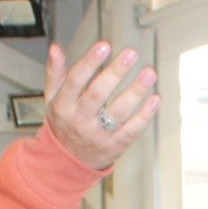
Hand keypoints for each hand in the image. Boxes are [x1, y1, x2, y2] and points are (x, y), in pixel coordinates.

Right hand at [41, 43, 157, 170]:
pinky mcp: (114, 147)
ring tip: (149, 73)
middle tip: (131, 53)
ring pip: (117, 112)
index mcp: (63, 105)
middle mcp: (79, 120)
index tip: (105, 45)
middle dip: (115, 72)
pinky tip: (155, 99)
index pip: (75, 80)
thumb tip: (55, 47)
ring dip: (135, 92)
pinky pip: (131, 131)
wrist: (66, 163)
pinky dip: (144, 116)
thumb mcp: (52, 98)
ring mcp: (97, 135)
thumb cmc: (64, 122)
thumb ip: (55, 72)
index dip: (89, 62)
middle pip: (97, 94)